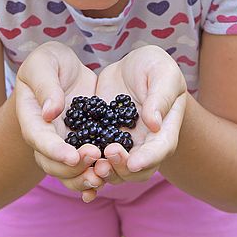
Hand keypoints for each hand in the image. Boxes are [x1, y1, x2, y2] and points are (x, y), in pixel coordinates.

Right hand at [15, 41, 104, 201]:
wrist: (64, 67)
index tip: (73, 156)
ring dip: (84, 177)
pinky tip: (106, 182)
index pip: (39, 138)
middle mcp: (45, 136)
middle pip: (52, 163)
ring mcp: (64, 143)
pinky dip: (93, 178)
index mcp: (32, 117)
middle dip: (73, 167)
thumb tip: (51, 112)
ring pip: (68, 172)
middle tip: (95, 157)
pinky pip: (84, 166)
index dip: (54, 150)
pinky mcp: (83, 143)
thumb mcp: (43, 63)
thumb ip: (46, 85)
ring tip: (103, 174)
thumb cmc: (48, 62)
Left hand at [92, 45, 186, 184]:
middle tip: (106, 156)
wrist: (131, 65)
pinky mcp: (101, 138)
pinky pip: (94, 158)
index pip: (160, 149)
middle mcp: (144, 144)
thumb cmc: (155, 66)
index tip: (133, 163)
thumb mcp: (163, 73)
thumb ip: (161, 97)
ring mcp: (121, 144)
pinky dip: (84, 166)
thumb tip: (154, 124)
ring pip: (114, 170)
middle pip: (137, 169)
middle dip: (121, 168)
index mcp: (164, 129)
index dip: (148, 159)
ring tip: (88, 160)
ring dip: (102, 171)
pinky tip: (72, 164)